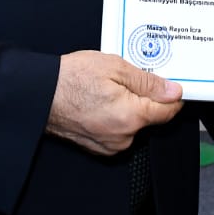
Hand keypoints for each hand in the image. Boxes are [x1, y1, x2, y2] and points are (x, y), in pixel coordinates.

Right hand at [45, 51, 183, 155]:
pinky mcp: (99, 147)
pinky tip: (101, 101)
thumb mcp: (115, 67)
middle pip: (150, 117)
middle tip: (127, 78)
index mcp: (131, 116)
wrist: (40, 95)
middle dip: (144, 98)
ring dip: (129, 108)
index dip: (172, 95)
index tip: (170, 85)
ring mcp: (110, 145)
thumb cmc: (71, 79)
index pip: (168, 111)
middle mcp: (123, 137)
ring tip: (108, 89)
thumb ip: (148, 82)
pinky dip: (115, 117)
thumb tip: (173, 91)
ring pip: (133, 124)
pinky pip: (118, 131)